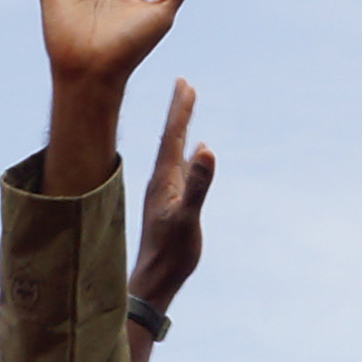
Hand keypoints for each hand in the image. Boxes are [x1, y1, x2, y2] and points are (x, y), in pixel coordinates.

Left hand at [130, 79, 216, 306]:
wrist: (155, 278)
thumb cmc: (171, 251)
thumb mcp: (187, 217)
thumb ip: (197, 185)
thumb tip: (206, 149)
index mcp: (164, 178)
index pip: (173, 136)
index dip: (179, 110)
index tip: (185, 83)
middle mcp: (162, 180)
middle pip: (171, 138)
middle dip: (179, 111)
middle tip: (184, 85)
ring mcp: (167, 191)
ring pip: (175, 151)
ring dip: (182, 129)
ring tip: (186, 111)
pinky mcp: (173, 202)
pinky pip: (182, 169)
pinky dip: (189, 154)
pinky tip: (195, 152)